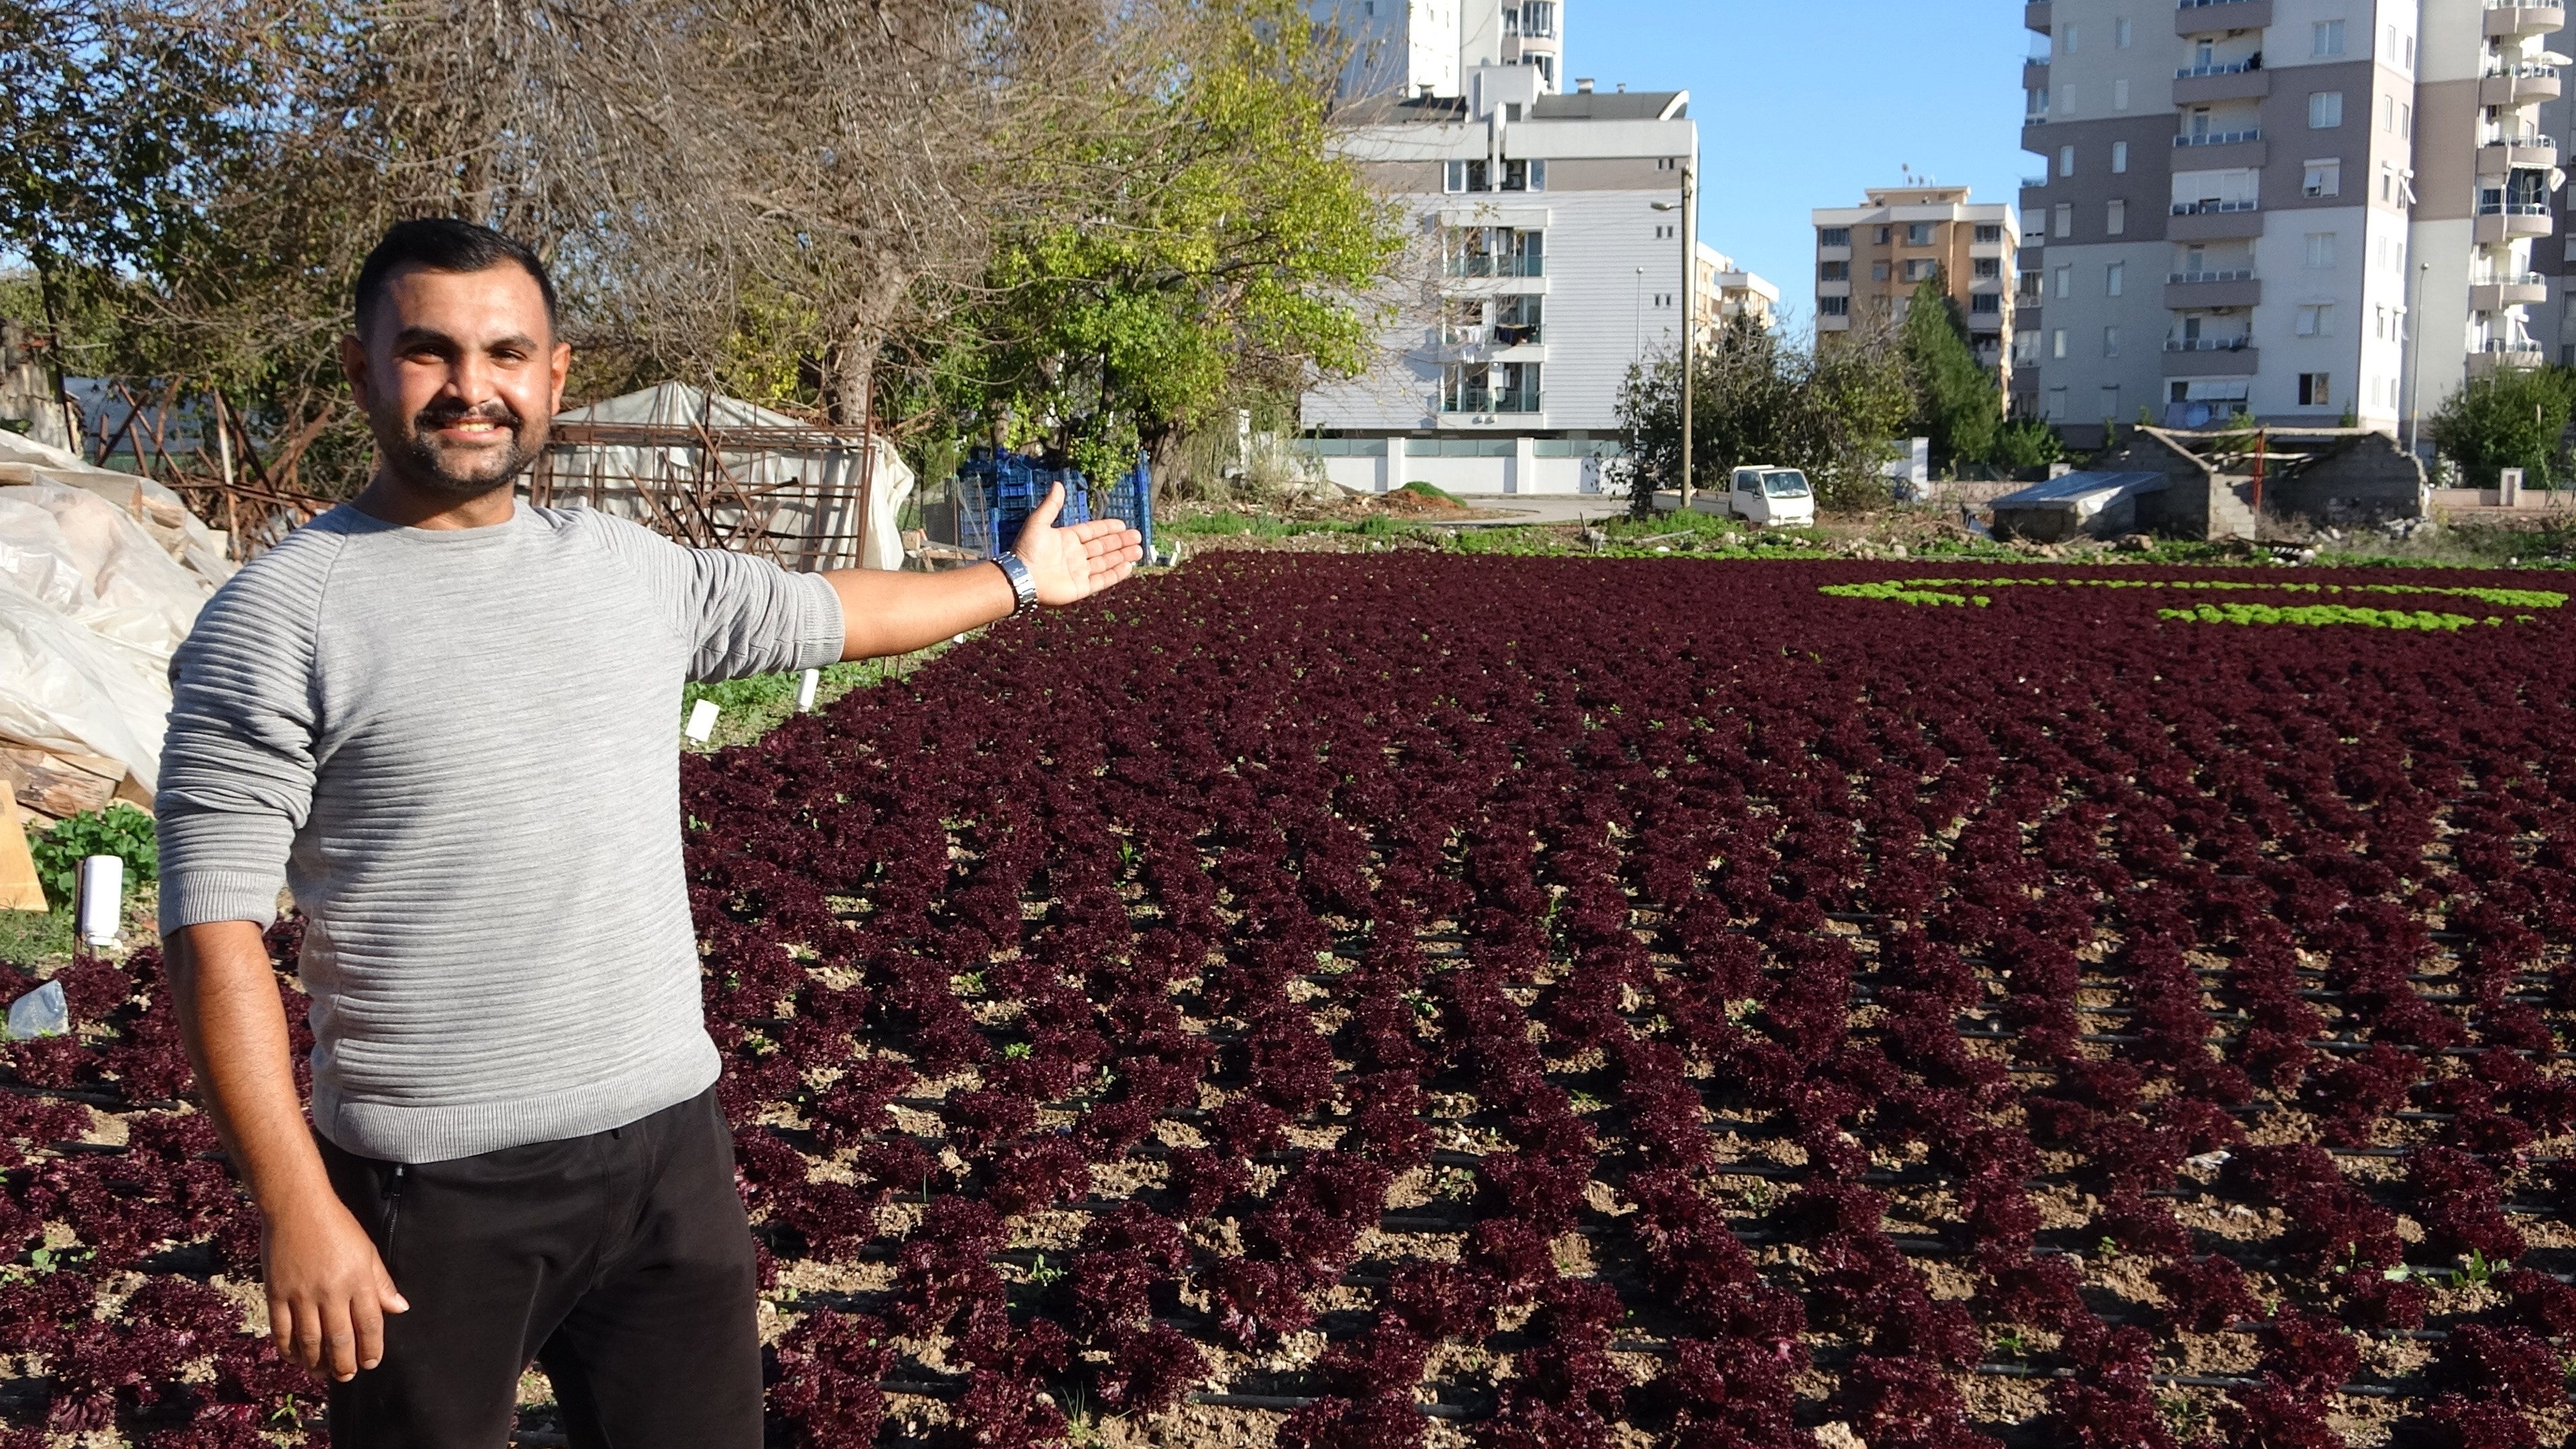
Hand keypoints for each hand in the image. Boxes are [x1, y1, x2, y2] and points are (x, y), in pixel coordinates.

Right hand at [262, 1194, 407, 1380]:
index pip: (369, 1325)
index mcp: (358, 1280)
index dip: (371, 1349)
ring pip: (310, 1341)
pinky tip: (296, 1358)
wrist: (297, 1206)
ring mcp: (301, 1294)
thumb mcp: (367, 1250)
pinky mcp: (276, 1293)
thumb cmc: (337, 1226)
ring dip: (317, 1363)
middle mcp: (331, 1291)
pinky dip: (288, 1350)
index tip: (371, 1363)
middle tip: (347, 1375)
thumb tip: (399, 1308)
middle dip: (345, 1364)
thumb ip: (381, 1282)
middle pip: (340, 1339)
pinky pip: (281, 1331)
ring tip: (322, 1372)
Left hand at [1010, 482, 1144, 604]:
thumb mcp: (1038, 522)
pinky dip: (1115, 574)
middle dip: (1120, 542)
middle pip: (1102, 547)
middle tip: (1137, 536)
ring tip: (1138, 550)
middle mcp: (1074, 556)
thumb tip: (1058, 484)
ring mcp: (1078, 572)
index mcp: (1066, 539)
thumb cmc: (1026, 549)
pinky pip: (1102, 580)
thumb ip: (1051, 505)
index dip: (1107, 528)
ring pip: (1106, 562)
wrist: (1021, 576)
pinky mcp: (1080, 588)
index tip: (1122, 524)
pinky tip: (1128, 566)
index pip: (1092, 532)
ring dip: (1122, 556)